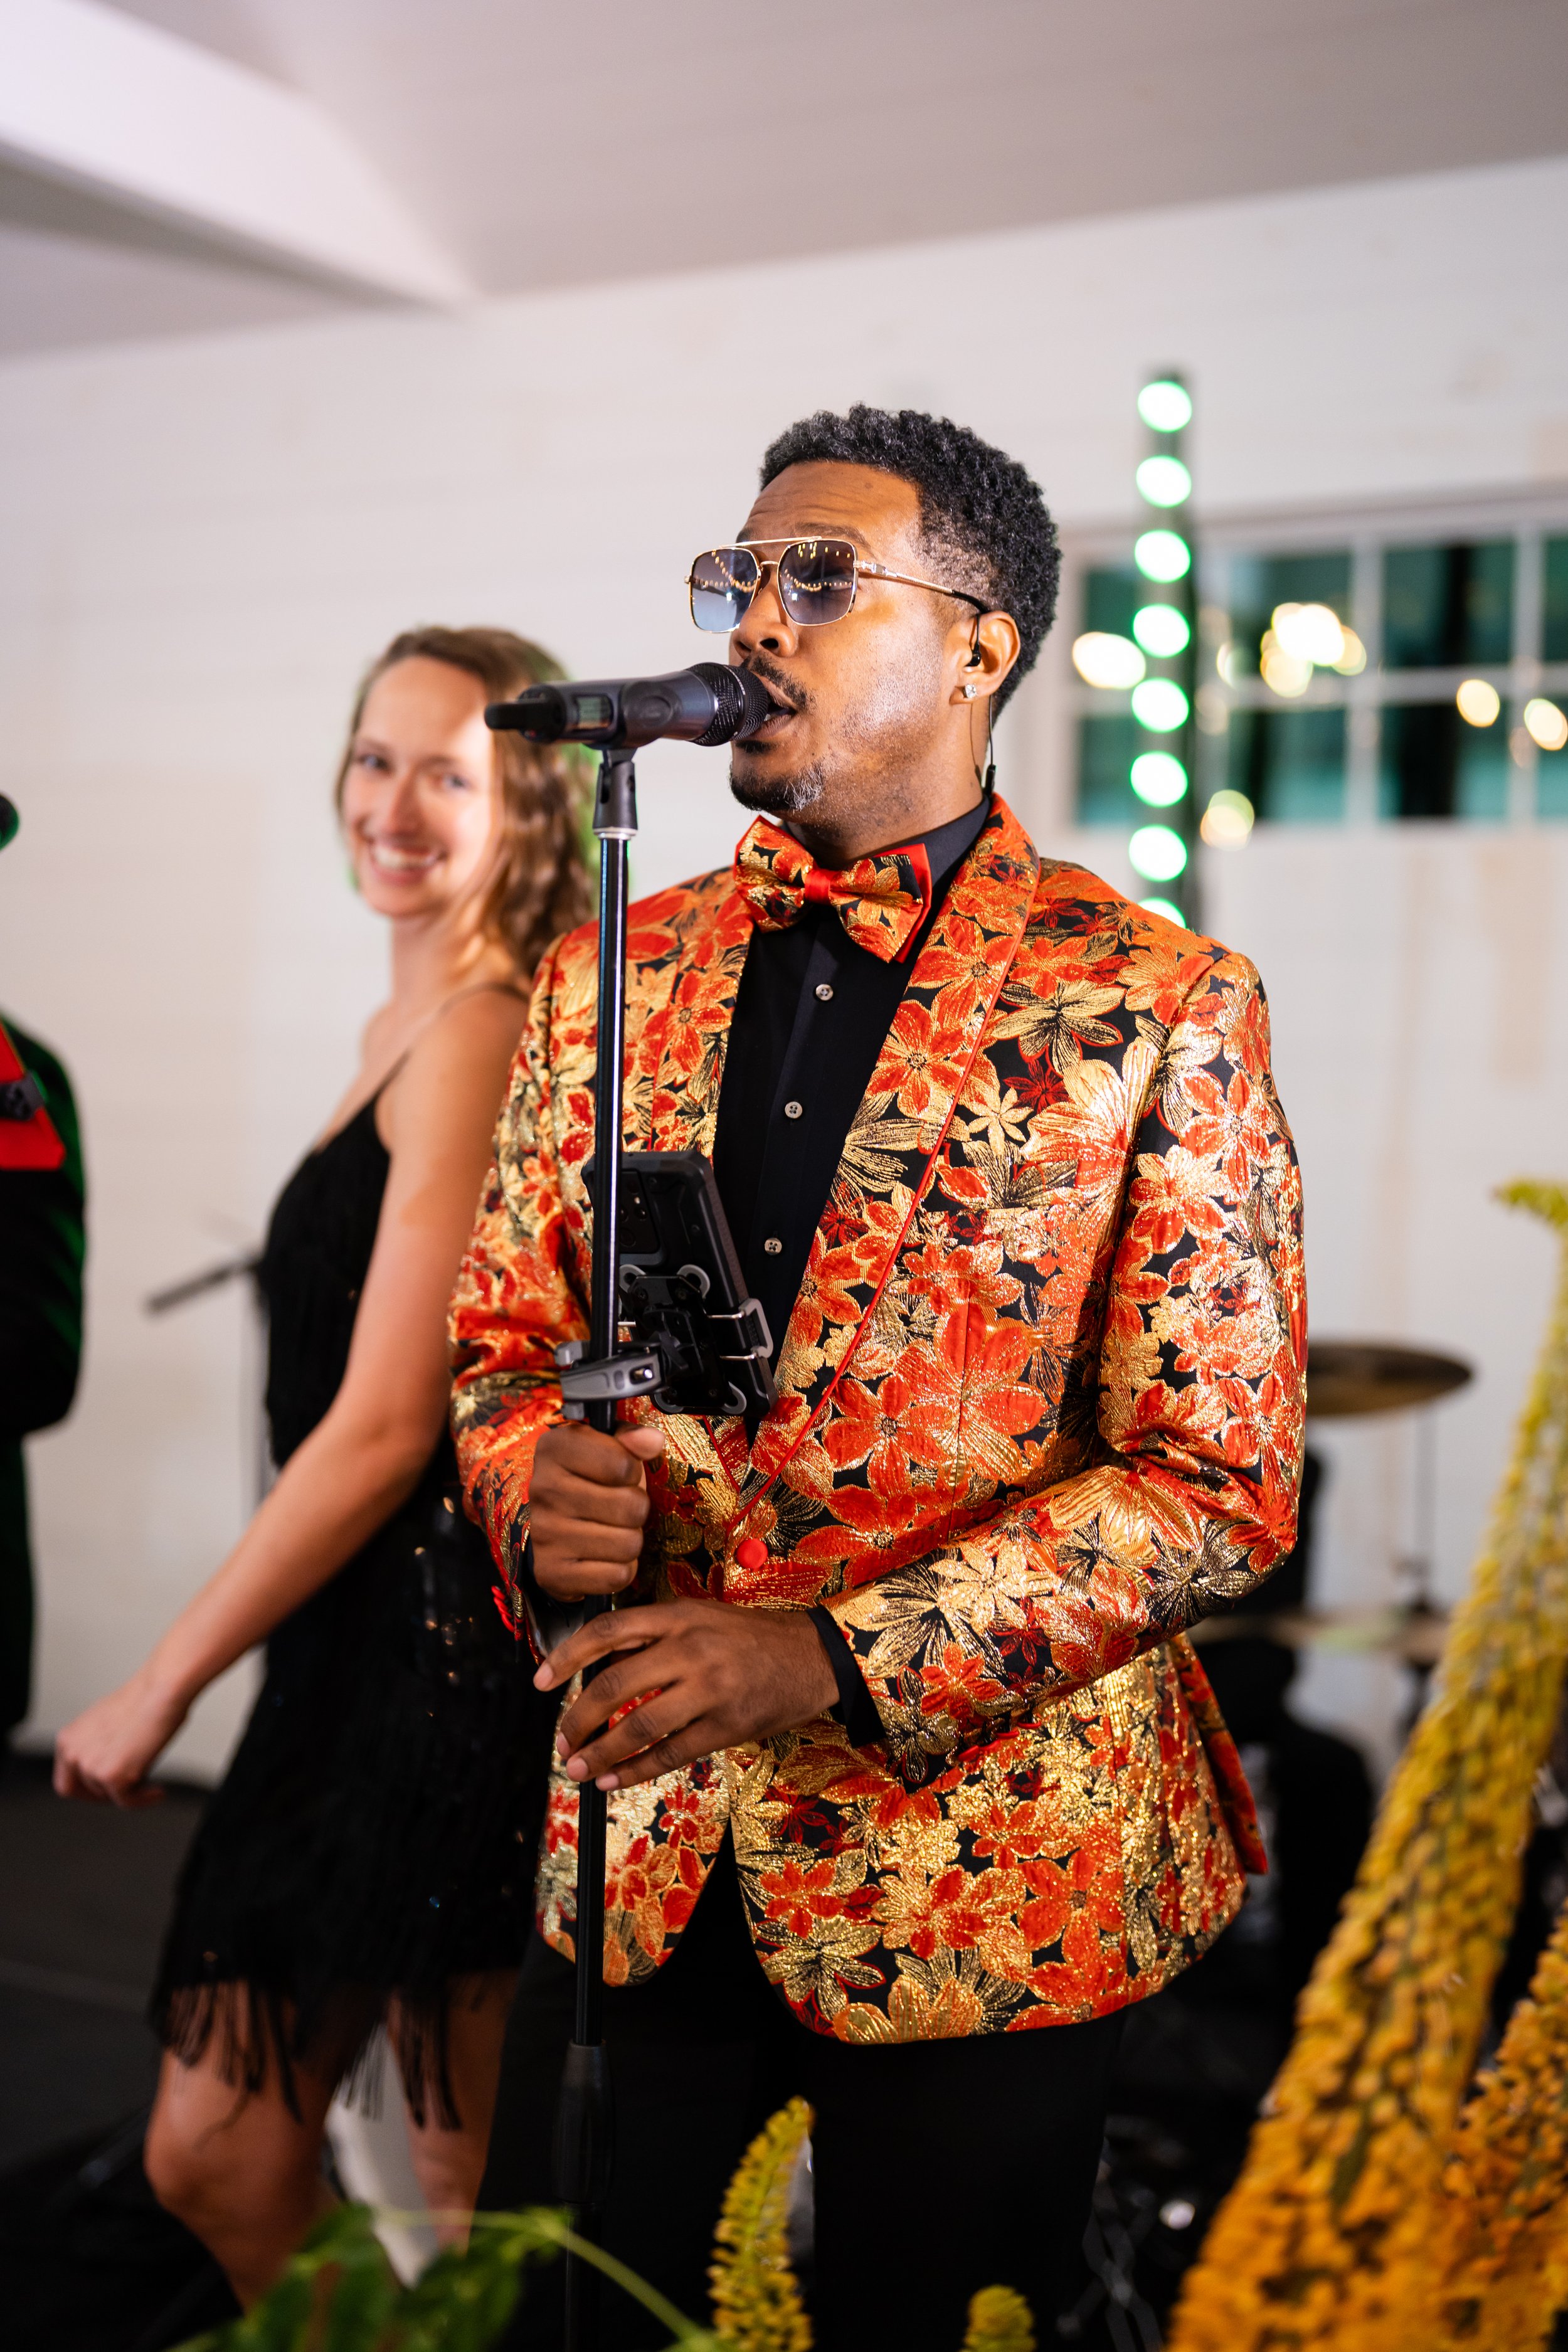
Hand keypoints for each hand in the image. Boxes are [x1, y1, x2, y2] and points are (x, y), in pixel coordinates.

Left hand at [53, 1671, 189, 1805]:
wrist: (162, 1691)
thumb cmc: (144, 1700)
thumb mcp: (105, 1724)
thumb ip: (96, 1746)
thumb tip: (108, 1764)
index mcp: (68, 1738)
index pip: (65, 1780)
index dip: (86, 1788)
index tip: (105, 1788)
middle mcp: (73, 1753)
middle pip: (81, 1793)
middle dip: (104, 1794)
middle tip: (125, 1790)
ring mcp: (91, 1766)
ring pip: (107, 1796)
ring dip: (129, 1792)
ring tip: (149, 1779)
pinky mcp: (113, 1777)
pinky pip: (127, 1802)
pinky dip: (145, 1800)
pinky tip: (157, 1792)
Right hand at [529, 1419, 665, 1600]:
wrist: (554, 1530)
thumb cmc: (590, 1482)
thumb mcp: (607, 1448)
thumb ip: (631, 1439)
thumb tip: (653, 1441)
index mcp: (554, 1447)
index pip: (623, 1463)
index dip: (632, 1471)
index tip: (619, 1474)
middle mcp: (543, 1488)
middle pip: (631, 1506)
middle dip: (636, 1508)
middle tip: (619, 1507)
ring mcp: (544, 1533)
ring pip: (628, 1543)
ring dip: (630, 1540)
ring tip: (612, 1530)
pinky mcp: (551, 1572)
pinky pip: (617, 1576)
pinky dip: (620, 1569)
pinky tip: (603, 1557)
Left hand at [539, 1597, 839, 1789]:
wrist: (812, 1656)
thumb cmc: (748, 1639)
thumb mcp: (699, 1618)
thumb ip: (653, 1638)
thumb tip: (596, 1672)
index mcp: (677, 1616)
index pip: (608, 1631)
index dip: (566, 1656)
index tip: (540, 1681)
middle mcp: (689, 1648)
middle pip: (614, 1684)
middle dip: (577, 1719)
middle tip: (562, 1741)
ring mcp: (709, 1688)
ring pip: (638, 1726)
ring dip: (600, 1753)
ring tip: (579, 1769)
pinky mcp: (727, 1725)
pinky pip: (669, 1754)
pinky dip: (634, 1772)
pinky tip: (613, 1782)